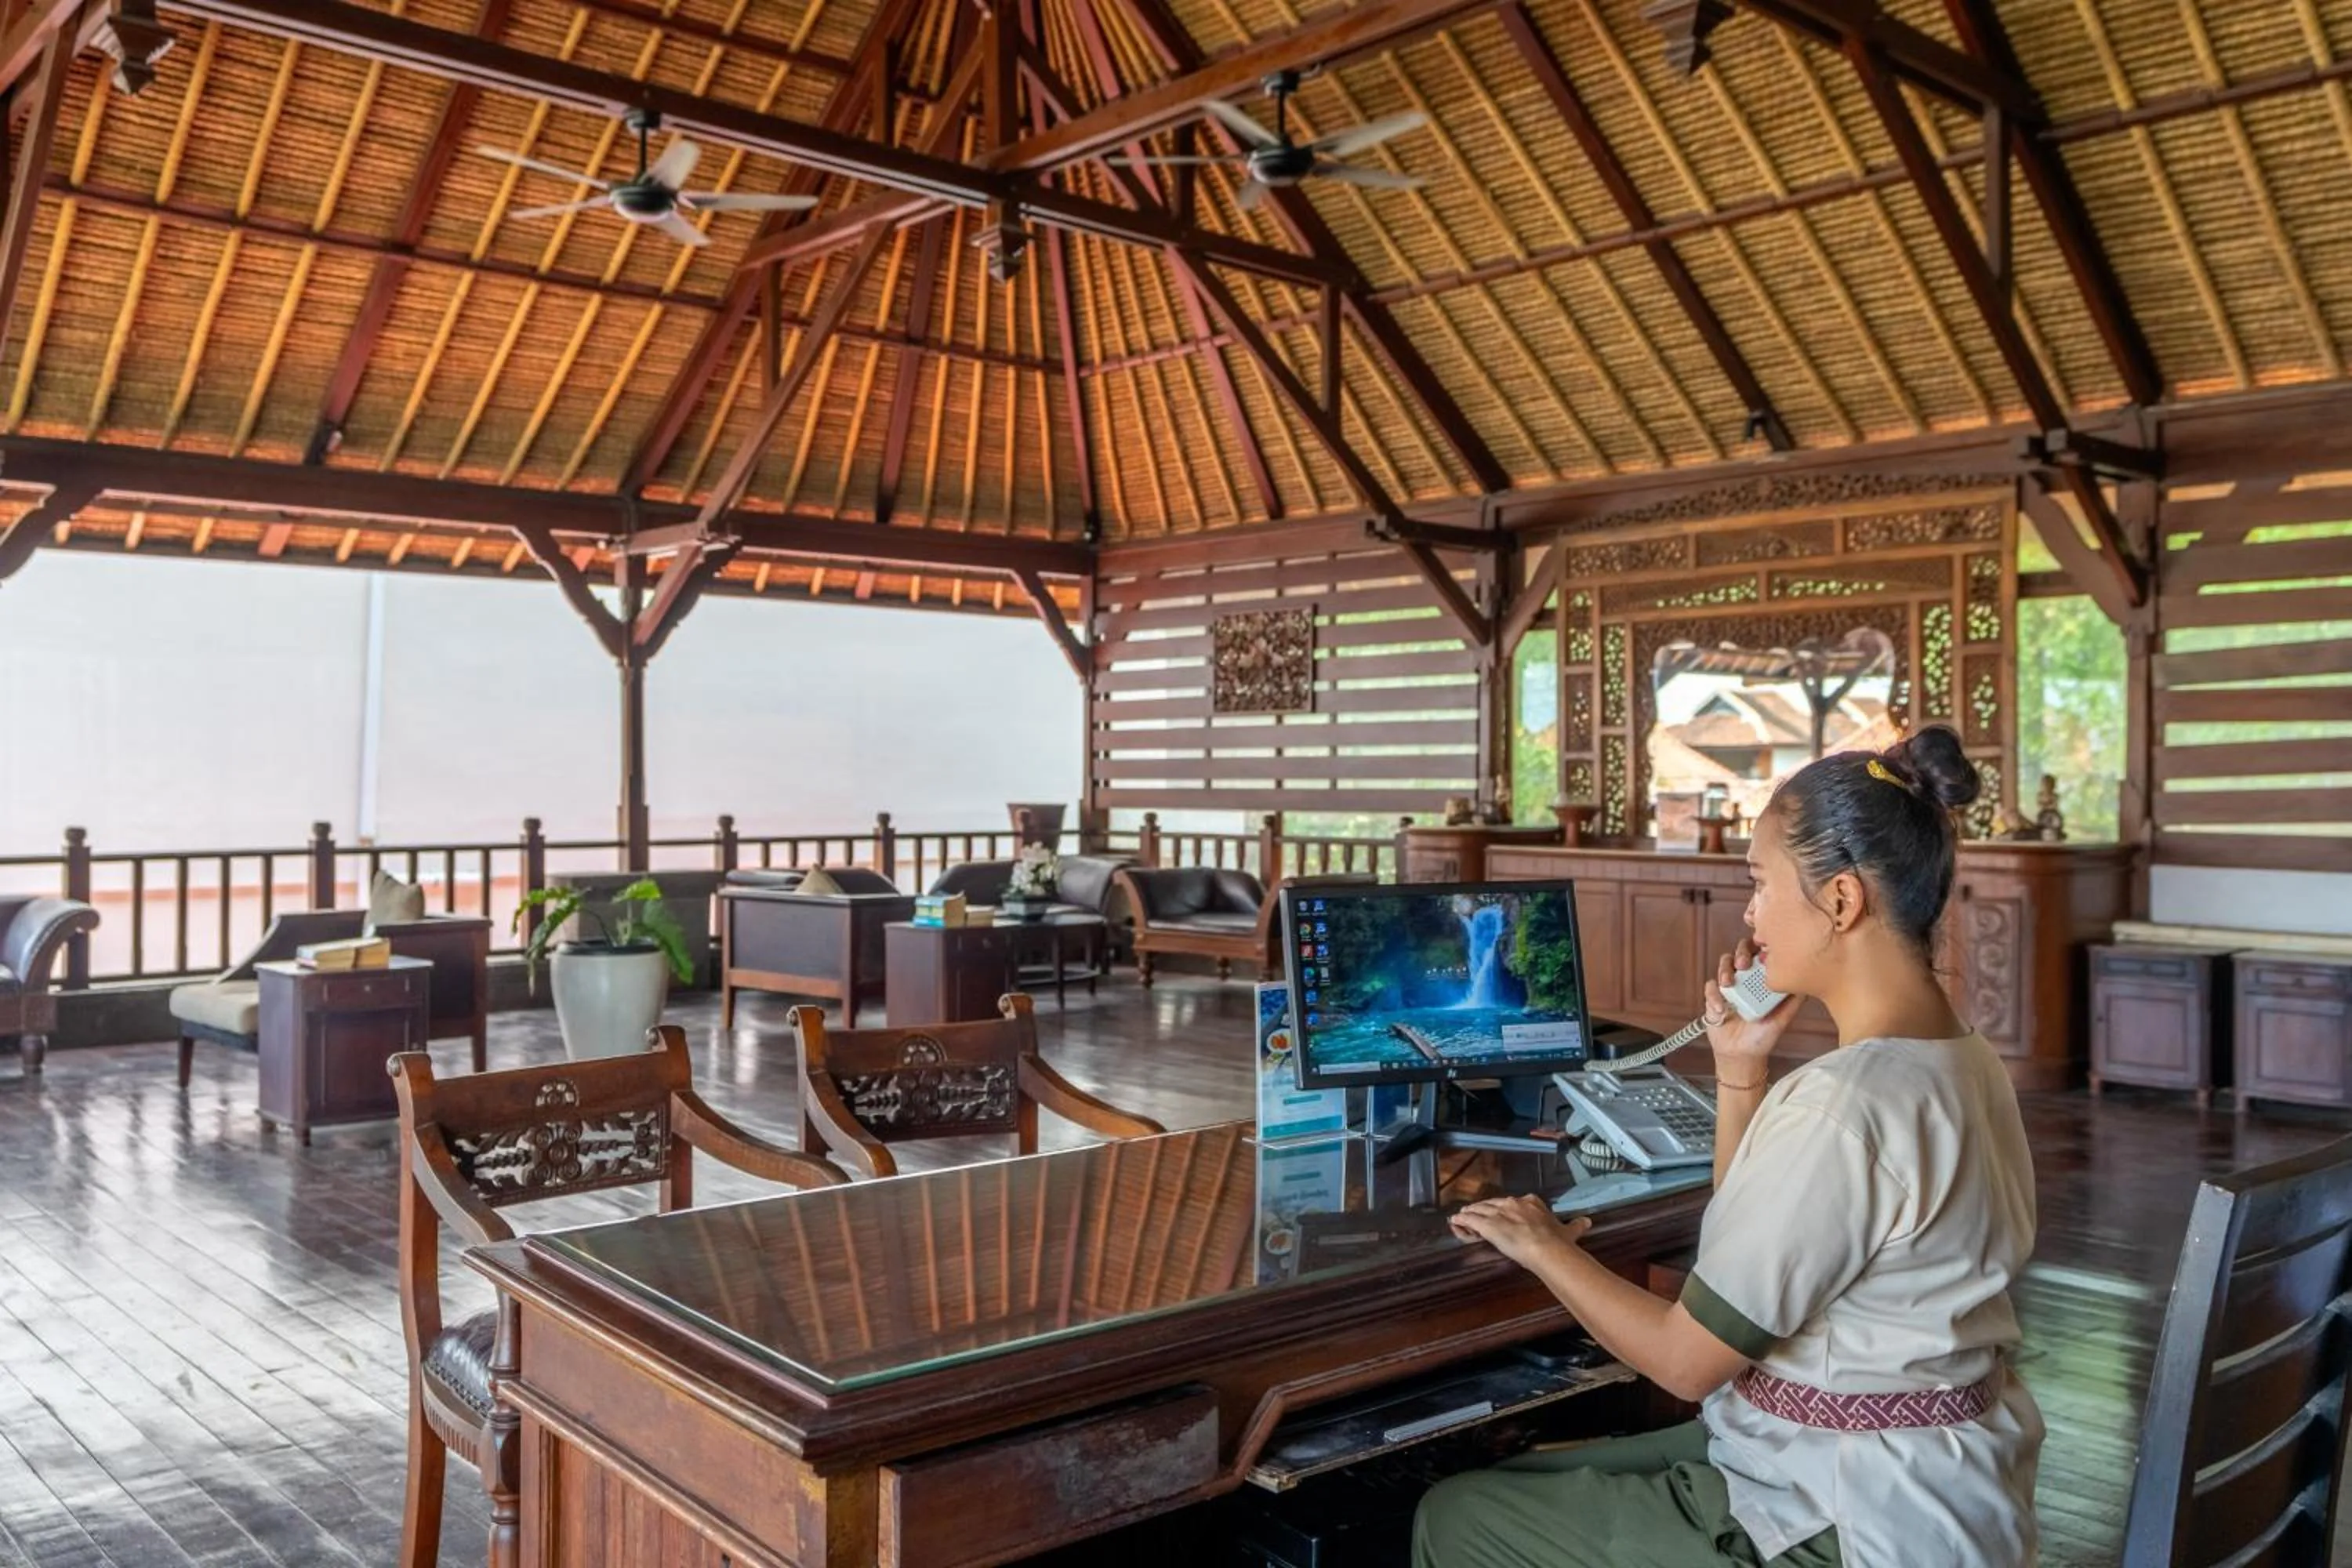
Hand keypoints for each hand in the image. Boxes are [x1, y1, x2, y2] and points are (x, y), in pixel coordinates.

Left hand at [1449, 1196, 1592, 1275]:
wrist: (1548, 1249)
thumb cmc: (1558, 1242)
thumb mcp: (1569, 1231)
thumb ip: (1576, 1225)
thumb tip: (1587, 1221)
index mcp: (1530, 1203)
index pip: (1511, 1202)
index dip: (1504, 1208)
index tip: (1500, 1213)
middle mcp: (1513, 1204)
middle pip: (1492, 1204)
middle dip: (1483, 1209)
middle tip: (1474, 1214)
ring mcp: (1499, 1213)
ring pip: (1479, 1211)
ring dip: (1469, 1214)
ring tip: (1461, 1217)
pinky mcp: (1489, 1226)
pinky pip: (1471, 1221)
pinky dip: (1462, 1221)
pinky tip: (1455, 1221)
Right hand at [1703, 938, 1794, 1080]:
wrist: (1742, 1055)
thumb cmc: (1763, 1037)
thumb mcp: (1782, 1019)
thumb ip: (1793, 1002)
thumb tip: (1806, 982)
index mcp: (1763, 980)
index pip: (1762, 954)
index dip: (1762, 946)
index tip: (1764, 950)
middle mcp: (1746, 979)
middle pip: (1741, 952)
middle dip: (1741, 953)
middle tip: (1744, 964)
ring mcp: (1729, 986)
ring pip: (1724, 964)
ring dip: (1725, 970)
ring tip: (1728, 984)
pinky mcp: (1714, 997)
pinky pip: (1711, 987)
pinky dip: (1714, 995)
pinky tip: (1721, 1009)